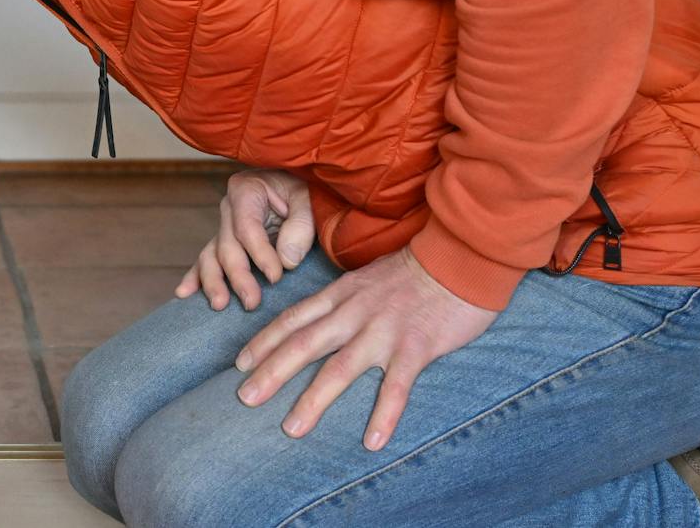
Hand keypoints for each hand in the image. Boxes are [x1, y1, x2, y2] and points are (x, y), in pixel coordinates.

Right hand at [176, 168, 315, 310]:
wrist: (297, 185)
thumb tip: (286, 260)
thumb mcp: (308, 198)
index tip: (276, 277)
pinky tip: (185, 293)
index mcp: (246, 190)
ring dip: (213, 282)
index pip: (247, 228)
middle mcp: (228, 208)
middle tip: (252, 302)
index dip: (259, 254)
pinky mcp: (225, 244)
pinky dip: (195, 278)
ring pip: (211, 256)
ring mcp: (224, 227)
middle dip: (238, 276)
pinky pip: (207, 261)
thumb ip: (301, 226)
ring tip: (220, 305)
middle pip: (227, 246)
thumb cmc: (304, 190)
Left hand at [232, 245, 499, 450]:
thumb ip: (344, 300)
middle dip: (270, 372)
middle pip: (303, 343)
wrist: (459, 255)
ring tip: (290, 429)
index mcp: (341, 294)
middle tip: (244, 398)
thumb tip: (322, 321)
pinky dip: (383, 416)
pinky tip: (372, 443)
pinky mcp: (416, 347)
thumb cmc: (415, 271)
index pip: (293, 318)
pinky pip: (396, 387)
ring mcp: (383, 330)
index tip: (240, 364)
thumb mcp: (367, 278)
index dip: (264, 341)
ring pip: (339, 369)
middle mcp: (354, 312)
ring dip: (312, 401)